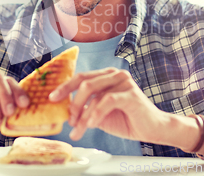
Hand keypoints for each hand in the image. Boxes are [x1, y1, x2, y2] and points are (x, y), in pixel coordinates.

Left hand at [49, 67, 163, 141]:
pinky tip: (91, 124)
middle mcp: (115, 74)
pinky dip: (96, 113)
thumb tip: (66, 110)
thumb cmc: (127, 119)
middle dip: (73, 103)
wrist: (152, 129)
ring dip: (83, 114)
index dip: (65, 87)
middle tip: (69, 120)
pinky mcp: (131, 94)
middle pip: (84, 83)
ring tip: (78, 128)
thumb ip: (86, 108)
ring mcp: (124, 82)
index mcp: (106, 75)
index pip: (81, 77)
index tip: (52, 98)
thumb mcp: (100, 113)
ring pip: (94, 94)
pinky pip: (107, 101)